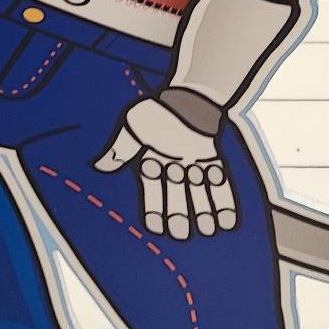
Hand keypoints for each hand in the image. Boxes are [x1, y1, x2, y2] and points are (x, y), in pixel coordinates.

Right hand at [94, 94, 237, 239]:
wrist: (187, 93)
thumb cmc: (157, 110)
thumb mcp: (133, 127)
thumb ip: (121, 148)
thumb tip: (101, 166)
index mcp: (152, 162)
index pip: (153, 192)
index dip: (155, 210)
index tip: (158, 228)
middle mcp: (173, 167)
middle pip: (177, 196)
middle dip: (180, 215)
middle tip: (182, 235)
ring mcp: (194, 164)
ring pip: (198, 193)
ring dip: (203, 212)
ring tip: (207, 230)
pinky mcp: (212, 159)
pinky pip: (219, 183)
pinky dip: (223, 202)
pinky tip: (227, 220)